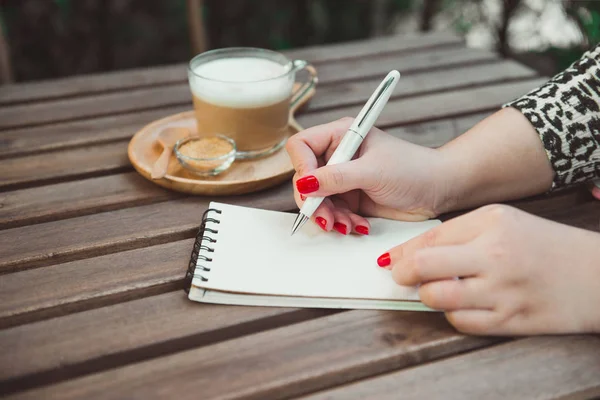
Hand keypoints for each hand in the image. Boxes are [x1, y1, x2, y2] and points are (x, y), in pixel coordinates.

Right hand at [285, 118, 453, 233]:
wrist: (439, 190)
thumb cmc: (414, 169)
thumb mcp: (373, 172)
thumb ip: (337, 177)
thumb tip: (304, 183)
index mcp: (341, 135)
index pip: (302, 146)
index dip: (302, 167)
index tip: (311, 188)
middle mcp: (338, 155)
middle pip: (304, 178)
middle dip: (314, 201)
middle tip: (325, 218)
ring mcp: (343, 178)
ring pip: (316, 200)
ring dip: (329, 216)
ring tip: (347, 226)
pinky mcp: (350, 198)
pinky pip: (332, 213)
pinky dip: (342, 223)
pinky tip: (359, 226)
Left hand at [380, 204, 599, 334]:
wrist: (596, 275)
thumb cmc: (543, 244)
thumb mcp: (502, 221)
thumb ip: (457, 233)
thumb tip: (409, 253)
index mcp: (491, 223)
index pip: (429, 238)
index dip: (402, 252)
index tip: (392, 261)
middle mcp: (495, 255)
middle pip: (424, 267)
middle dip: (403, 274)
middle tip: (401, 277)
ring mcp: (503, 291)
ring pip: (437, 298)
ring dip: (427, 296)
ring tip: (433, 290)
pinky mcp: (511, 321)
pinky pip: (461, 322)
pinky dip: (452, 315)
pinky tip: (462, 305)